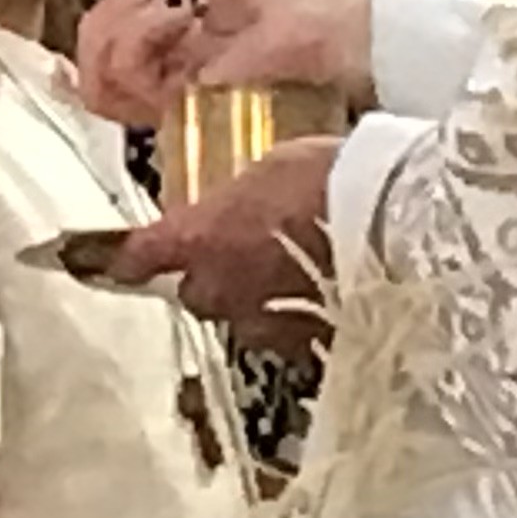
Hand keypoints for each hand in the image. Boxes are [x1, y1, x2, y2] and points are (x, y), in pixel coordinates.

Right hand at [72, 0, 374, 125]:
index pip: (110, 44)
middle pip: (94, 68)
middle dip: (104, 27)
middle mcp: (178, 75)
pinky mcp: (194, 112)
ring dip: (120, 36)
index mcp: (187, 41)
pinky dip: (135, 47)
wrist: (358, 34)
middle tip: (143, 2)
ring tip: (168, 14)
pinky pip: (128, 91)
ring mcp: (184, 98)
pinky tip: (175, 20)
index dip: (109, 15)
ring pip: (102, 85)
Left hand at [109, 135, 340, 355]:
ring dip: (258, 302)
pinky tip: (327, 299)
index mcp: (199, 239)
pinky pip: (287, 338)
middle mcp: (218, 290)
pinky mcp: (301, 350)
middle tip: (247, 254)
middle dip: (215, 279)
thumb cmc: (336, 180)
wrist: (398, 230)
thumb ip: (240, 196)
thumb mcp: (274, 167)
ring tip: (298, 275)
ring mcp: (259, 326)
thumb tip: (237, 204)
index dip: (130, 259)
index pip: (140, 257)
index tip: (118, 261)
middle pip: (197, 293)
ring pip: (242, 319)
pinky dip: (297, 322)